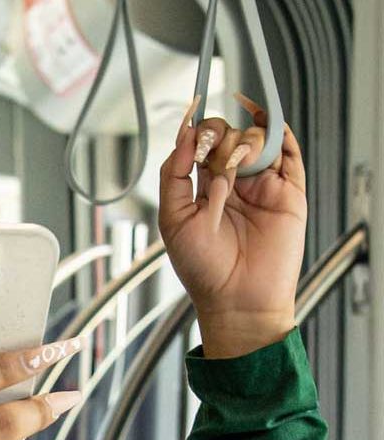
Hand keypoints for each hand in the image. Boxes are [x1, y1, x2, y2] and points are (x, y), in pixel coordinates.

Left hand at [158, 94, 307, 357]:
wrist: (235, 297)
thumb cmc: (201, 267)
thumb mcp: (172, 218)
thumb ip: (174, 175)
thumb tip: (183, 135)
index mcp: (202, 188)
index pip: (200, 145)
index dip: (196, 130)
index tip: (190, 120)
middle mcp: (232, 183)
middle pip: (227, 136)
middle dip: (217, 137)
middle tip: (210, 158)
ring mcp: (261, 185)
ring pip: (255, 139)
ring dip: (241, 143)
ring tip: (233, 171)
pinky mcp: (288, 192)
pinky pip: (289, 153)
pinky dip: (277, 132)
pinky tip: (263, 123)